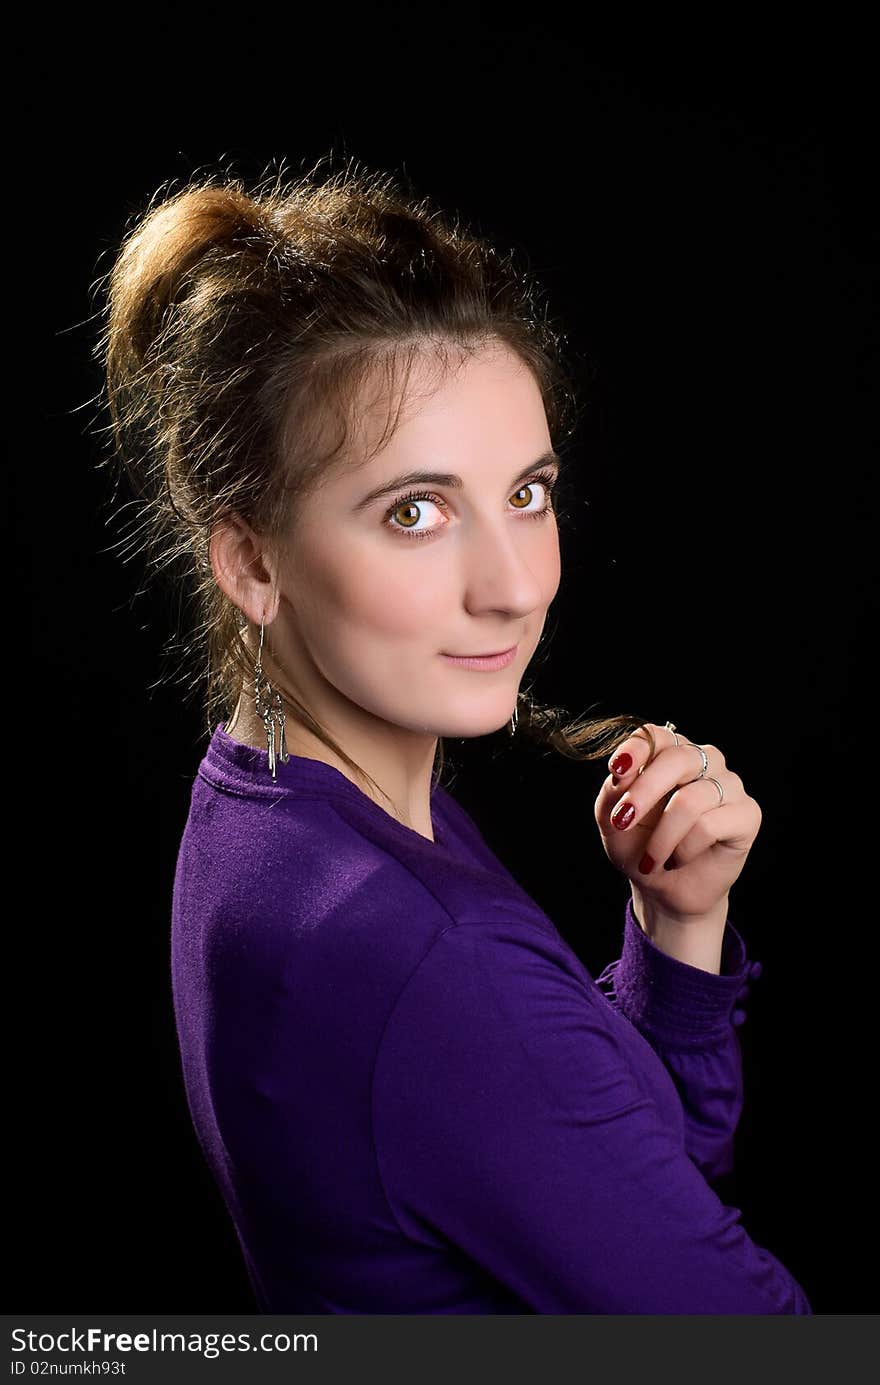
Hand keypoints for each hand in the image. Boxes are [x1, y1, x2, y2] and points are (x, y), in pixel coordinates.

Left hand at [594, 722, 762, 921]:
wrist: (663, 890)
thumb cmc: (638, 847)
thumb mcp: (612, 821)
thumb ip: (612, 792)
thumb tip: (622, 771)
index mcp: (670, 755)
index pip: (657, 736)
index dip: (638, 748)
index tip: (617, 769)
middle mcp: (704, 762)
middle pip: (678, 759)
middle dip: (644, 792)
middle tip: (622, 822)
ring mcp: (728, 786)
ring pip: (691, 799)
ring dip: (662, 836)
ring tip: (650, 859)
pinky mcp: (747, 814)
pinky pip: (710, 825)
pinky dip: (685, 848)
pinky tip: (677, 860)